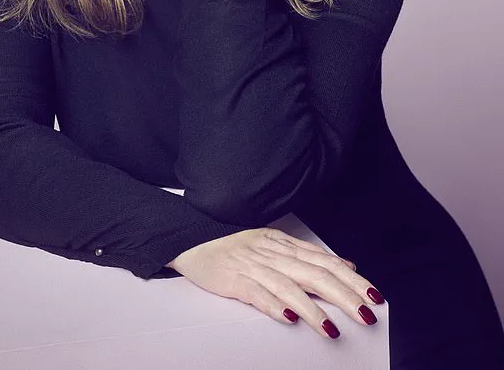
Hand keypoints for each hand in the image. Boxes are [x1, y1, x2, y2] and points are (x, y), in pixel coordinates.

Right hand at [167, 227, 383, 339]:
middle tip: (365, 314)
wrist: (193, 237)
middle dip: (343, 295)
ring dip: (313, 308)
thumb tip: (345, 263)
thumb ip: (308, 255)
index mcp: (284, 243)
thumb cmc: (235, 244)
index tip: (374, 295)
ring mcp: (253, 266)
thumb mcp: (275, 243)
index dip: (351, 279)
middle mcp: (272, 253)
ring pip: (288, 286)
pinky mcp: (233, 279)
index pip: (324, 261)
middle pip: (314, 274)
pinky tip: (289, 318)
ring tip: (331, 329)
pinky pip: (256, 293)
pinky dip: (274, 305)